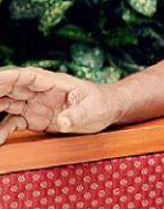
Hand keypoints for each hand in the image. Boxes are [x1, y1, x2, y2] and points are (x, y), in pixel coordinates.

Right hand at [0, 67, 118, 144]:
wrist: (108, 110)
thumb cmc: (102, 104)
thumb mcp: (93, 110)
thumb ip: (77, 115)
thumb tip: (63, 122)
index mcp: (53, 82)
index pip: (26, 77)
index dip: (7, 78)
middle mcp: (39, 91)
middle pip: (9, 88)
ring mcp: (34, 104)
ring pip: (5, 104)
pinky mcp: (34, 119)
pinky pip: (12, 123)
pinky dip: (1, 131)